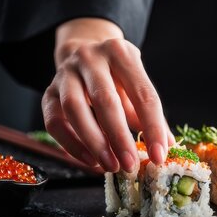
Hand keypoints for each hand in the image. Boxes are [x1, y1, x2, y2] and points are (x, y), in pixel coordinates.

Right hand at [42, 18, 174, 172]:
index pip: (142, 94)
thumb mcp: (136, 84)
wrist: (82, 50)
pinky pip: (54, 121)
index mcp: (121, 54)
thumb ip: (151, 114)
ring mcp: (65, 73)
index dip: (153, 127)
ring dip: (94, 142)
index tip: (159, 155)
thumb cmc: (117, 75)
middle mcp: (91, 58)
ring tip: (110, 166)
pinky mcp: (48, 91)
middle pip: (105, 100)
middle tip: (130, 165)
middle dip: (119, 138)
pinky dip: (71, 144)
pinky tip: (90, 161)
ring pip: (74, 108)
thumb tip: (168, 144)